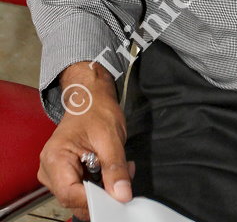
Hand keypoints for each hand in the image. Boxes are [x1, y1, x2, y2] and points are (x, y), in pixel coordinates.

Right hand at [37, 62, 132, 220]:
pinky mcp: (66, 174)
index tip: (117, 197)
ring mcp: (56, 174)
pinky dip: (101, 184)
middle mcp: (49, 170)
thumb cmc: (96, 110)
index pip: (70, 194)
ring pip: (80, 197)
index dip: (94, 200)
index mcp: (55, 158)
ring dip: (104, 188)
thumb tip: (122, 196)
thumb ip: (115, 168)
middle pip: (74, 199)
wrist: (90, 97)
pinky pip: (83, 190)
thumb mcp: (110, 137)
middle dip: (103, 193)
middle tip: (125, 176)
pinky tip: (113, 170)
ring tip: (122, 168)